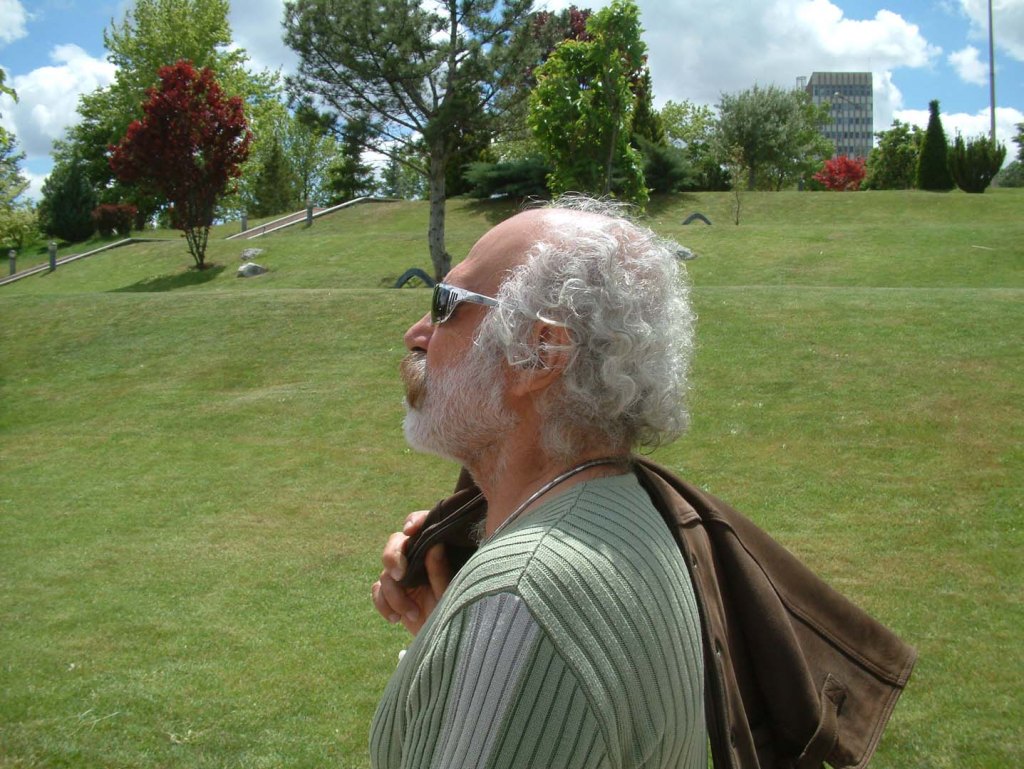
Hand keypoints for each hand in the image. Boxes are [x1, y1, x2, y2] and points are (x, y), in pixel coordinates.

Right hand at [372, 509, 451, 634]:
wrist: (443, 639)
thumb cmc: (453, 613)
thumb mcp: (450, 593)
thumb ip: (440, 571)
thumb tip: (435, 545)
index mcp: (435, 550)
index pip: (421, 524)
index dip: (414, 521)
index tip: (410, 530)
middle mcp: (416, 559)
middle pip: (395, 543)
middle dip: (393, 557)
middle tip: (400, 574)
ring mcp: (402, 576)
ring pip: (385, 573)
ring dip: (395, 595)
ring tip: (412, 613)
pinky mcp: (390, 593)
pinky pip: (377, 591)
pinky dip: (383, 605)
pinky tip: (396, 619)